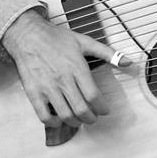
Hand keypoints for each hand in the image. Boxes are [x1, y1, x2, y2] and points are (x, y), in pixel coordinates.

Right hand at [1, 9, 118, 129]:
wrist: (27, 35)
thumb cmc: (55, 38)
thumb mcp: (84, 41)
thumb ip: (108, 53)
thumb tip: (128, 62)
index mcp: (76, 68)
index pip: (94, 96)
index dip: (102, 108)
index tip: (104, 110)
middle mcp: (62, 80)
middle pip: (81, 109)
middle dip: (91, 118)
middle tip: (93, 117)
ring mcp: (47, 88)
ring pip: (65, 115)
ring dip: (75, 122)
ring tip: (78, 119)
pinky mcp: (34, 93)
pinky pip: (44, 116)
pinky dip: (54, 122)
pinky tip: (59, 118)